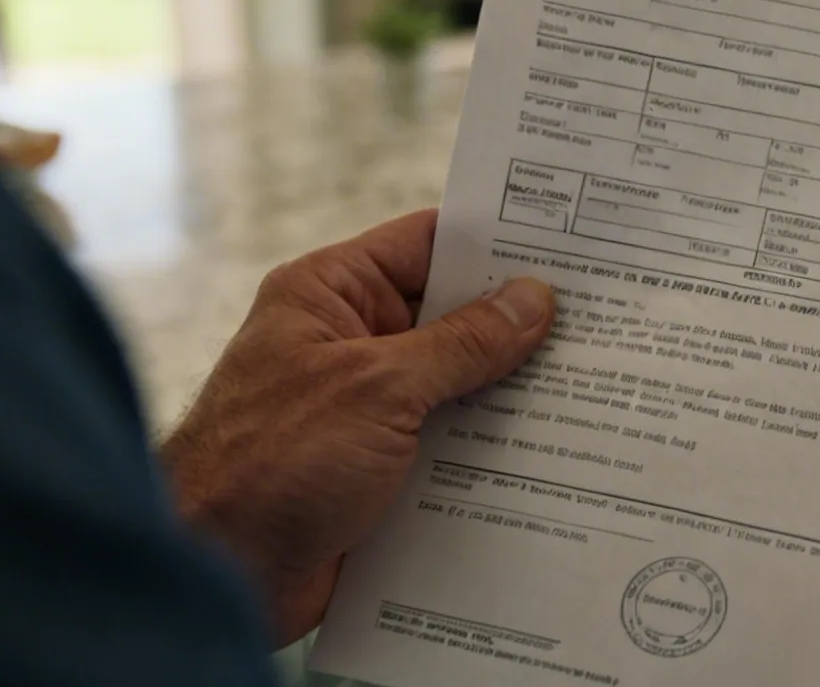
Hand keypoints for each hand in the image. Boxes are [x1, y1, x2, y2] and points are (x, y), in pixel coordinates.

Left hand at [159, 210, 555, 645]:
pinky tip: (554, 453)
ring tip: (594, 386)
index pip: (427, 244)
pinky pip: (450, 447)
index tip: (568, 245)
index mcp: (330, 296)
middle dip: (519, 325)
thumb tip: (533, 300)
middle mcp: (348, 344)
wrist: (216, 577)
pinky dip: (493, 452)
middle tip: (603, 321)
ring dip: (512, 395)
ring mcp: (365, 409)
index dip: (495, 243)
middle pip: (452, 317)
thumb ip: (462, 343)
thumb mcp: (378, 387)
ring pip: (458, 387)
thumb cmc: (268, 464)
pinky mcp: (378, 471)